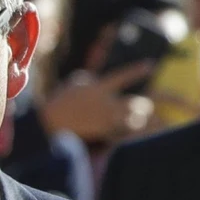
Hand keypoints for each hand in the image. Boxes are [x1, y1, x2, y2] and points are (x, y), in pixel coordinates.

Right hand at [38, 61, 156, 143]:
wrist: (49, 122)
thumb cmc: (59, 102)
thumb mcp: (74, 83)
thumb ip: (89, 80)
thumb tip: (94, 80)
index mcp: (100, 88)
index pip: (124, 76)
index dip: (138, 70)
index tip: (151, 65)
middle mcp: (108, 104)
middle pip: (136, 104)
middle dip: (144, 107)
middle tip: (147, 108)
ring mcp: (106, 120)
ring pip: (133, 121)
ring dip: (139, 121)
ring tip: (144, 122)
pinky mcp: (102, 133)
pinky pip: (122, 133)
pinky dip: (128, 133)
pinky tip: (132, 134)